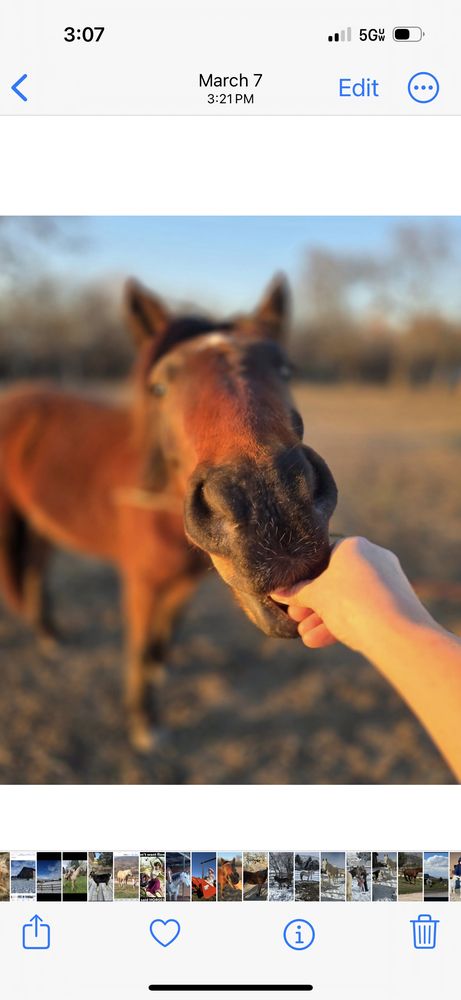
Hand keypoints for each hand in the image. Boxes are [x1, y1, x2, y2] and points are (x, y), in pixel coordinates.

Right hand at [271, 536, 436, 654]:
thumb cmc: (350, 604)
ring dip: (324, 618)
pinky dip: (344, 623)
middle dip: (313, 603)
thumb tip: (276, 592)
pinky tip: (320, 640)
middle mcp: (374, 557)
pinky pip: (365, 610)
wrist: (396, 632)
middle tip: (295, 617)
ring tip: (306, 636)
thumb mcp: (316, 596)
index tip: (291, 594)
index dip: (304, 578)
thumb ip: (296, 592)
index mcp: (354, 546)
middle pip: (335, 581)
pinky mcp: (397, 602)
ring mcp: (388, 580)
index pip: (322, 557)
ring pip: (349, 599)